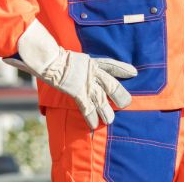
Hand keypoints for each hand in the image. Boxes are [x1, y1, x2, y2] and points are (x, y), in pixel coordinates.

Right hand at [3, 20, 136, 128]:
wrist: (49, 60)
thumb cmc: (56, 58)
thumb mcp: (75, 60)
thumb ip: (81, 66)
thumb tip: (81, 71)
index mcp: (92, 62)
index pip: (111, 65)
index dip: (122, 69)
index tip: (134, 72)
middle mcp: (92, 72)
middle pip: (111, 84)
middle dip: (119, 94)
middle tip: (127, 103)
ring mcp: (86, 82)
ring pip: (100, 98)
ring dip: (105, 111)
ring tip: (110, 121)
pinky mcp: (77, 92)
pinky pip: (87, 107)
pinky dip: (91, 117)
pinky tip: (94, 124)